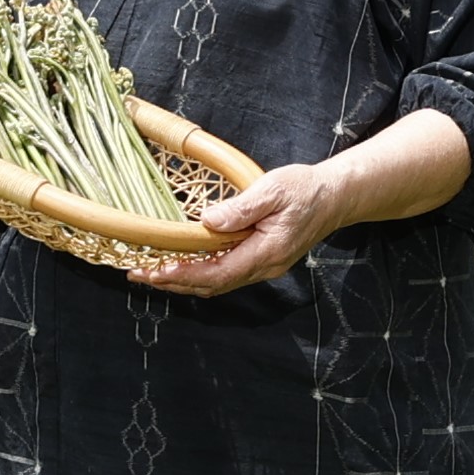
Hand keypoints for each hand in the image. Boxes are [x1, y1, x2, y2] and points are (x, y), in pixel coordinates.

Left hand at [132, 106, 473, 295]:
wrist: (336, 196)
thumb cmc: (306, 189)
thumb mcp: (274, 189)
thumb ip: (242, 208)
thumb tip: (208, 220)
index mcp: (267, 252)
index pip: (217, 273)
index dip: (184, 274)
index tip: (154, 270)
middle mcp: (263, 267)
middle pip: (212, 285)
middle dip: (173, 282)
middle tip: (137, 275)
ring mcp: (262, 266)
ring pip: (216, 283)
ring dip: (183, 280)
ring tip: (150, 272)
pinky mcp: (260, 260)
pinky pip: (224, 273)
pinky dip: (198, 273)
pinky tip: (179, 264)